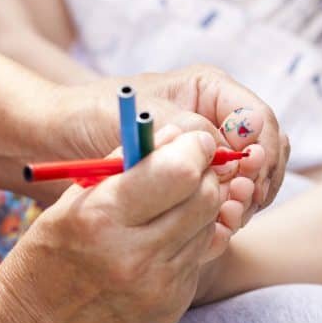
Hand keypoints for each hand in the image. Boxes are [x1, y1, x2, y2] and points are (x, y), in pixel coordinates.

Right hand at [0, 131, 227, 322]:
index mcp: (102, 218)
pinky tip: (159, 243)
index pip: (178, 171)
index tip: (195, 140)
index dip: (194, 148)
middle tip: (190, 167)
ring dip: (198, 206)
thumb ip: (123, 165)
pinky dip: (187, 240)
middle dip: (203, 173)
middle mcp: (135, 254)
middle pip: (205, 197)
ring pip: (208, 225)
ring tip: (167, 207)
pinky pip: (197, 257)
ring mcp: (158, 285)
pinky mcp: (171, 306)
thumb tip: (170, 136)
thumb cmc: (45, 261)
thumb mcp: (70, 204)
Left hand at [45, 65, 289, 231]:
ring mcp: (210, 156)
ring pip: (253, 182)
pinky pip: (228, 204)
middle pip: (266, 152)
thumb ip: (187, 130)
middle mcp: (217, 122)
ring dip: (245, 202)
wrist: (55, 141)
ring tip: (224, 218)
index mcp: (210, 93)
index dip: (261, 149)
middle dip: (259, 180)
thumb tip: (230, 155)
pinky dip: (227, 218)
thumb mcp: (141, 118)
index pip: (258, 119)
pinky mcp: (197, 186)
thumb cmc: (91, 115)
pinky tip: (215, 229)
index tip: (245, 175)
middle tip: (237, 203)